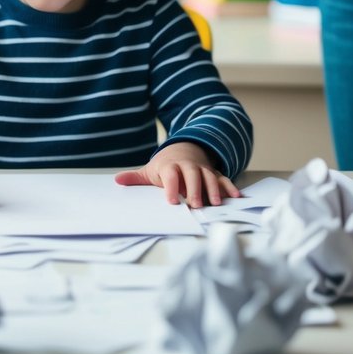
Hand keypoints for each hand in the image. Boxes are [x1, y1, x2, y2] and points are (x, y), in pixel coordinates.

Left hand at [113, 141, 240, 206]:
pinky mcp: (213, 173)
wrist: (184, 148)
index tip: (172, 201)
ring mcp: (202, 169)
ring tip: (215, 203)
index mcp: (170, 166)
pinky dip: (230, 187)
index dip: (171, 187)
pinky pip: (223, 179)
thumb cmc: (165, 166)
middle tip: (196, 205)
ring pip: (209, 177)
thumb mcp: (150, 170)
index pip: (170, 175)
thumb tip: (117, 180)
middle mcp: (188, 166)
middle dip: (194, 189)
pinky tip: (236, 197)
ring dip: (213, 189)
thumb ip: (135, 178)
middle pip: (192, 175)